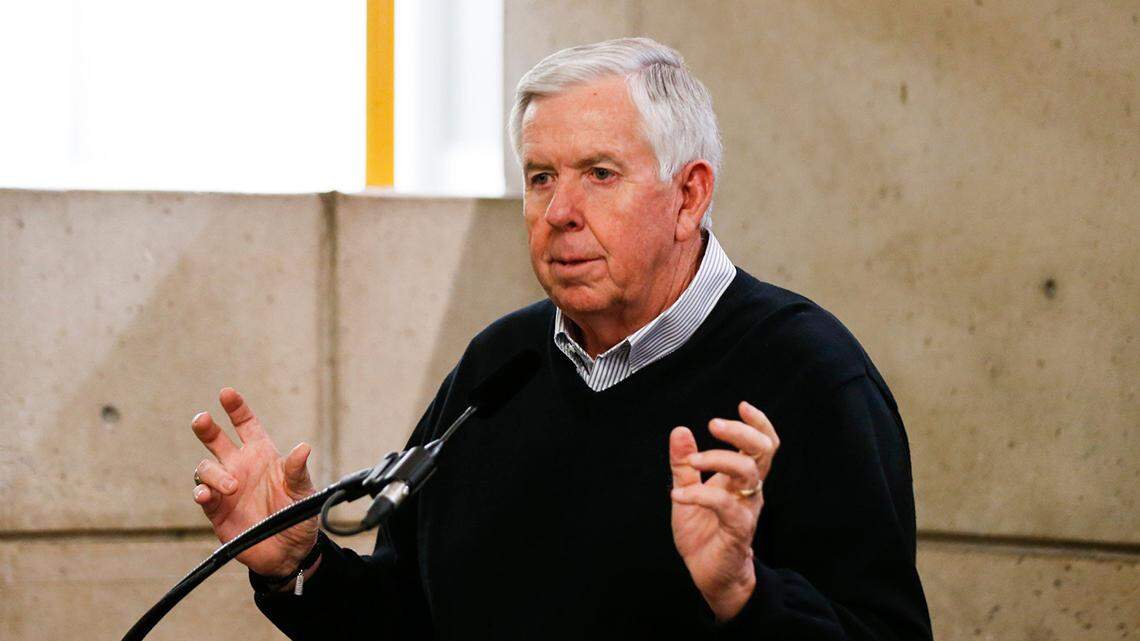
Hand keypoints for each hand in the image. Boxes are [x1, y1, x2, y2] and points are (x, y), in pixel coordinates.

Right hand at [191, 387, 318, 576]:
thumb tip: (303, 448)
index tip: (227, 393)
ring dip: (215, 474)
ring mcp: (226, 487)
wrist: (289, 552)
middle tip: (202, 419)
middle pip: (216, 440)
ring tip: (232, 486)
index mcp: (262, 455)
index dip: (236, 408)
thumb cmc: (299, 516)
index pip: (245, 425)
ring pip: (206, 468)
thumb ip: (297, 471)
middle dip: (206, 427)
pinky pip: (202, 495)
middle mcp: (240, 466)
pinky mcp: (217, 510)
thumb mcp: (304, 492)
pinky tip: (208, 495)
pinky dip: (202, 492)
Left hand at [669, 401, 779, 621]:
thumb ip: (684, 463)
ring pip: (748, 472)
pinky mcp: (738, 529)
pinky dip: (699, 495)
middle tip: (714, 424)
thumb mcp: (687, 490)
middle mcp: (748, 489)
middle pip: (762, 451)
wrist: (709, 574)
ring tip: (693, 462)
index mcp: (740, 477)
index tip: (743, 405)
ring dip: (718, 458)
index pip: (762, 444)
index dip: (758, 423)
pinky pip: (724, 505)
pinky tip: (676, 496)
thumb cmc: (704, 533)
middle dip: (741, 431)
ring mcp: (746, 508)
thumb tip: (679, 430)